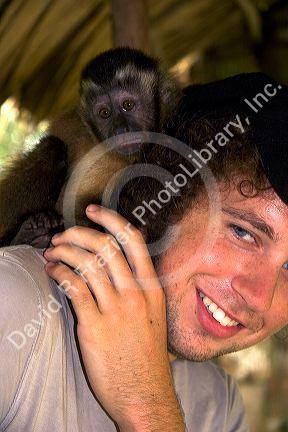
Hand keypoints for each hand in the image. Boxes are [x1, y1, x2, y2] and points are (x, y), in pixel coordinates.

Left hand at [44, 205, 184, 430]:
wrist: (145, 395)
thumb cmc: (147, 356)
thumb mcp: (154, 317)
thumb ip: (140, 290)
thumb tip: (120, 265)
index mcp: (152, 289)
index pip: (133, 241)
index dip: (111, 219)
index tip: (93, 210)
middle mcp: (136, 294)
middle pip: (106, 247)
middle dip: (79, 233)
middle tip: (62, 235)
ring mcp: (117, 310)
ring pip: (88, 264)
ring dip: (64, 252)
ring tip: (52, 252)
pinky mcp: (95, 327)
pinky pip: (75, 289)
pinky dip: (60, 274)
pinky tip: (52, 272)